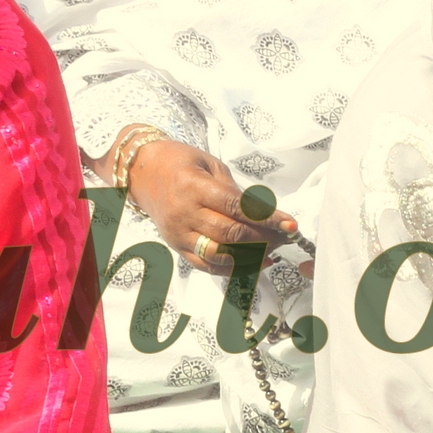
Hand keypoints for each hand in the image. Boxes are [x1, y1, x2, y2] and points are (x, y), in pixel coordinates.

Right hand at [122, 141, 295, 272]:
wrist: (142, 173)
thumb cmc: (179, 164)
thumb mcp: (210, 165)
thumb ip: (235, 191)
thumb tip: (265, 214)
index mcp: (193, 187)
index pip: (237, 207)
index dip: (267, 218)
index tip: (290, 225)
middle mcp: (184, 213)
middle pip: (231, 234)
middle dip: (264, 238)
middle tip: (285, 236)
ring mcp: (178, 233)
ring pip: (220, 254)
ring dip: (251, 256)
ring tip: (273, 250)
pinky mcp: (176, 247)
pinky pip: (206, 265)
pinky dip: (233, 269)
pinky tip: (255, 264)